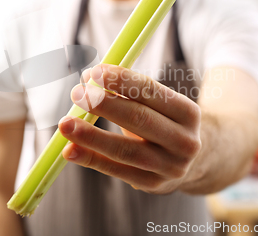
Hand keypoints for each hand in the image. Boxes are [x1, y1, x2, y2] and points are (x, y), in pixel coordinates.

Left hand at [58, 64, 201, 193]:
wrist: (191, 162)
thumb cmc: (163, 124)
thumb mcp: (158, 106)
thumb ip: (128, 93)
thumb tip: (89, 79)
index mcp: (188, 113)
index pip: (152, 92)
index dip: (122, 80)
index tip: (95, 72)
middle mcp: (185, 141)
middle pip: (140, 119)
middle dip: (105, 105)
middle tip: (78, 94)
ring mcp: (170, 167)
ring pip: (125, 150)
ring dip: (92, 136)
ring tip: (66, 123)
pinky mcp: (153, 184)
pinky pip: (117, 170)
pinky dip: (91, 159)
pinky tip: (70, 150)